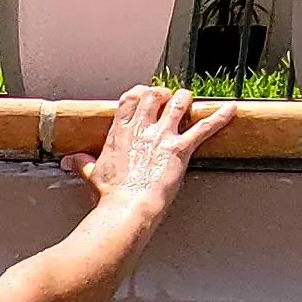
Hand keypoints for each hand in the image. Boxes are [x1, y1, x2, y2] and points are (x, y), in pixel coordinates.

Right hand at [64, 82, 233, 208]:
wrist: (128, 208)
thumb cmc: (112, 195)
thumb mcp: (92, 175)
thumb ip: (83, 164)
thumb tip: (71, 161)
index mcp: (120, 133)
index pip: (131, 99)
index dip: (140, 94)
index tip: (144, 96)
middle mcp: (142, 129)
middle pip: (154, 95)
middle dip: (163, 93)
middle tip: (167, 97)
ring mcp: (162, 137)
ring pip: (179, 104)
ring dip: (185, 99)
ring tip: (189, 99)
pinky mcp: (180, 149)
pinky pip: (204, 128)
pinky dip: (220, 117)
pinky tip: (231, 109)